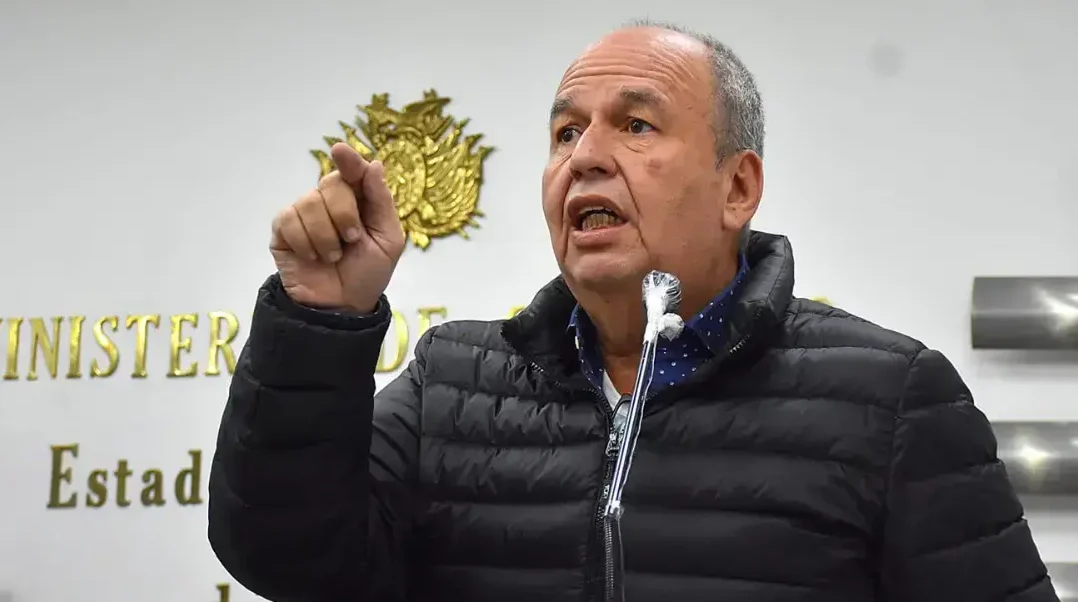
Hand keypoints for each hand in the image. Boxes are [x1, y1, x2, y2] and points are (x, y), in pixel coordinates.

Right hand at [270, 143, 404, 312]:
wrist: (341, 306)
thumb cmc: (368, 273)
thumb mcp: (388, 240)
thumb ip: (382, 202)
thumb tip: (374, 164)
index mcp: (358, 200)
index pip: (352, 171)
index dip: (348, 161)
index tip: (341, 152)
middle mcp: (329, 201)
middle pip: (331, 185)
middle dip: (345, 216)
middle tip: (351, 240)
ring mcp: (304, 214)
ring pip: (309, 203)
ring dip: (326, 236)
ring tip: (332, 256)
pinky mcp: (283, 230)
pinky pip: (289, 220)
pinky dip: (305, 242)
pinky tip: (312, 257)